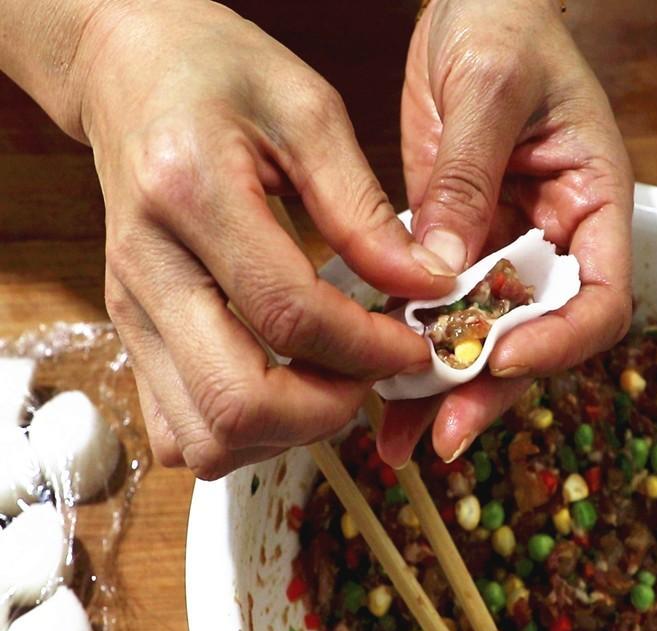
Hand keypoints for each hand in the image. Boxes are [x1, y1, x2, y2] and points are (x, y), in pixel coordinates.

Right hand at [81, 1, 457, 478]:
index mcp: (190, 194)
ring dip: (286, 430)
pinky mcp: (129, 331)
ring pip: (202, 437)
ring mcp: (130, 308)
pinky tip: (289, 384)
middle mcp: (146, 266)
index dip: (369, 347)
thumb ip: (365, 209)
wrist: (132, 68)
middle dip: (328, 408)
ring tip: (336, 378)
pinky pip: (179, 429)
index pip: (288, 315)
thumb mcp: (309, 112)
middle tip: (376, 373)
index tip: (417, 342)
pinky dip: (244, 431)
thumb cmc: (221, 74)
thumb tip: (428, 284)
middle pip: (236, 402)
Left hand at [379, 0, 633, 465]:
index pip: (601, 299)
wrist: (476, 0)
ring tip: (400, 437)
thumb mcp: (490, 88)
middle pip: (540, 335)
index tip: (500, 356)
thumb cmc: (505, 24)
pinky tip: (377, 382)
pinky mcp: (457, 239)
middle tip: (442, 432)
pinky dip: (412, 343)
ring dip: (446, 385)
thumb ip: (468, 177)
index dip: (559, 341)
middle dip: (491, 386)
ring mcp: (505, 242)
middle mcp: (555, 236)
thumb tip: (440, 268)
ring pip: (486, 331)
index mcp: (594, 202)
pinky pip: (440, 303)